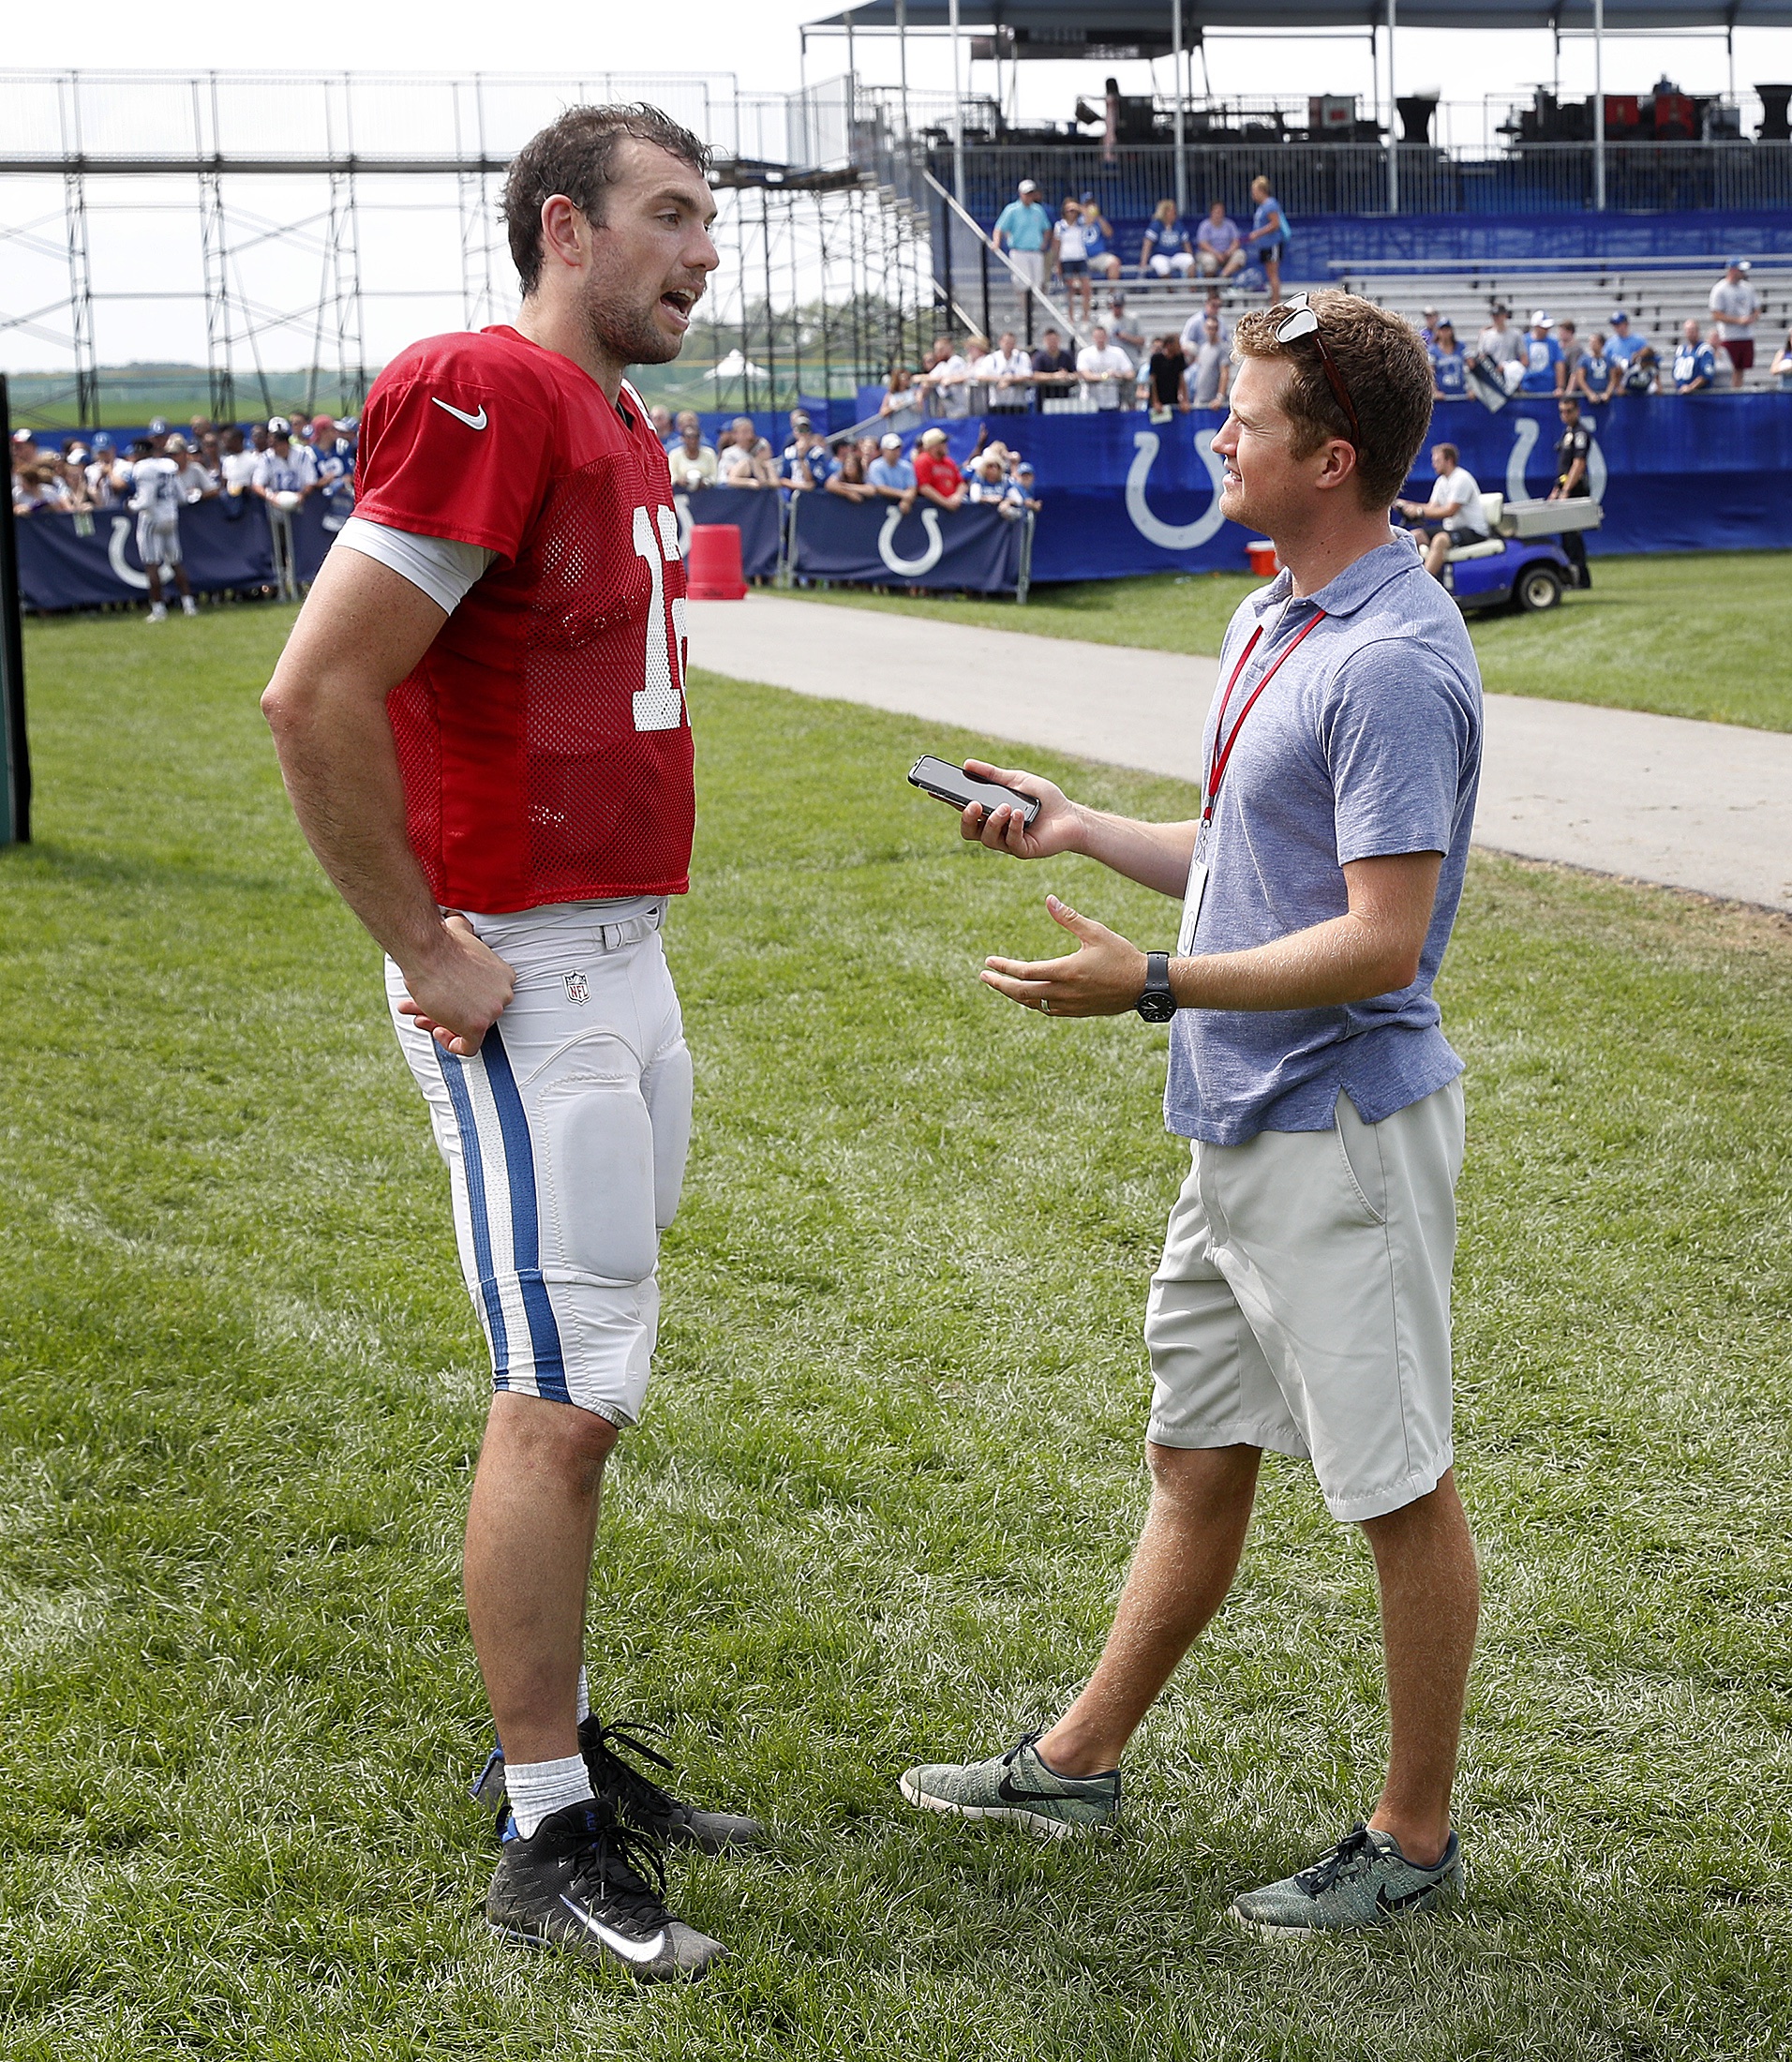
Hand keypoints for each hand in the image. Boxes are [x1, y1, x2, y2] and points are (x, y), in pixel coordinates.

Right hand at [397, 914, 515, 1056]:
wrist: (429, 951)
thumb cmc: (440, 945)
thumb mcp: (461, 936)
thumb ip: (464, 934)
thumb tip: (455, 919)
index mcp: (504, 976)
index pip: (485, 998)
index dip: (461, 999)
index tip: (445, 997)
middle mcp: (504, 995)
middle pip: (475, 1013)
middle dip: (447, 1010)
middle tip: (424, 1007)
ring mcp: (493, 1011)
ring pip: (466, 1029)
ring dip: (440, 1022)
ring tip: (420, 1012)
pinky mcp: (478, 1026)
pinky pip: (468, 1048)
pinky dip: (451, 1044)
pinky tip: (437, 1030)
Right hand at [953, 759, 1081, 857]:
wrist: (1071, 815)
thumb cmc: (1044, 799)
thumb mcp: (1017, 780)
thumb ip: (993, 774)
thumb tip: (967, 764)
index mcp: (990, 812)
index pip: (963, 808)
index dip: (947, 801)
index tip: (933, 789)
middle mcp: (995, 830)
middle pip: (969, 830)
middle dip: (967, 818)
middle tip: (973, 804)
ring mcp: (1007, 842)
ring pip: (987, 838)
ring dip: (995, 821)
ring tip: (1006, 807)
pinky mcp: (1022, 851)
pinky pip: (1010, 842)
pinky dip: (1014, 826)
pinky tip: (1019, 814)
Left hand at [981, 896, 1147, 1017]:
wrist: (1143, 985)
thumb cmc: (1121, 955)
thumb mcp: (1096, 932)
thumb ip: (1069, 918)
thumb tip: (1048, 900)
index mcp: (1066, 972)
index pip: (1025, 973)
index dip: (1004, 968)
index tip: (989, 962)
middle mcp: (1064, 992)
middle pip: (1022, 993)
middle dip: (1000, 985)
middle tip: (984, 976)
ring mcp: (1070, 1005)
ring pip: (1033, 1004)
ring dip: (1014, 995)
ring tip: (1001, 985)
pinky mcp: (1077, 1012)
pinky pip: (1047, 1010)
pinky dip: (1033, 1003)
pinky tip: (1029, 996)